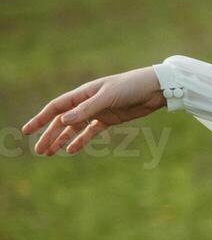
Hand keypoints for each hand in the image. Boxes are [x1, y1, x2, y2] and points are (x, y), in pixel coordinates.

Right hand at [22, 66, 166, 155]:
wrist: (155, 88)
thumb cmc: (131, 86)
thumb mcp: (107, 97)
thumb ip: (86, 109)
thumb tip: (63, 121)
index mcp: (83, 93)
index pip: (56, 107)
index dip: (40, 119)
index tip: (27, 130)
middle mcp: (87, 102)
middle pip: (62, 121)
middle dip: (48, 135)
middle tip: (38, 150)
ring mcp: (98, 111)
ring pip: (74, 128)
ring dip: (61, 140)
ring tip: (49, 153)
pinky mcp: (110, 119)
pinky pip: (91, 132)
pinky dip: (81, 140)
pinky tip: (71, 150)